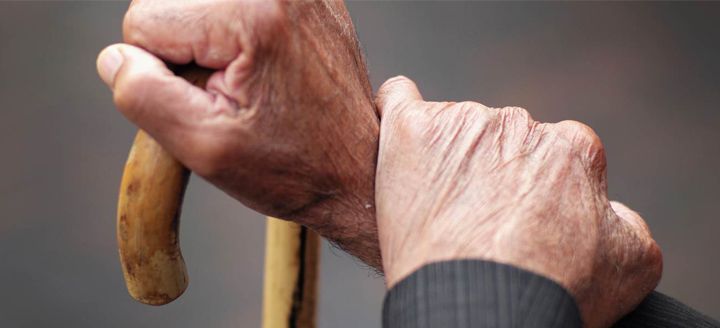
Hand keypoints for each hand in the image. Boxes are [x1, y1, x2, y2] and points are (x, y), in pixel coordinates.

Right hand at [96, 0, 380, 267]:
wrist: (356, 171)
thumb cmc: (291, 166)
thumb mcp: (204, 146)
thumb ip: (142, 94)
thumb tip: (117, 57)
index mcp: (250, 13)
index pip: (142, 19)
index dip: (161, 74)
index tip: (210, 102)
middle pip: (169, 3)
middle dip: (185, 52)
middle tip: (232, 95)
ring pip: (196, 3)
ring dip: (208, 42)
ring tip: (250, 82)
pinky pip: (232, 6)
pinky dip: (234, 34)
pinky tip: (263, 67)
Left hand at [374, 76, 662, 326]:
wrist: (483, 308)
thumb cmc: (551, 293)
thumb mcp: (629, 266)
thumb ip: (626, 223)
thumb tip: (612, 208)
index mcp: (572, 149)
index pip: (554, 152)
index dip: (536, 189)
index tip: (519, 219)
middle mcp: (519, 125)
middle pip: (499, 141)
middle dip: (489, 173)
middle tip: (474, 222)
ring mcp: (463, 123)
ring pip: (451, 130)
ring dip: (445, 159)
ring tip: (435, 212)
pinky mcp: (412, 130)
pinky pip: (397, 101)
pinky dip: (394, 112)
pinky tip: (394, 139)